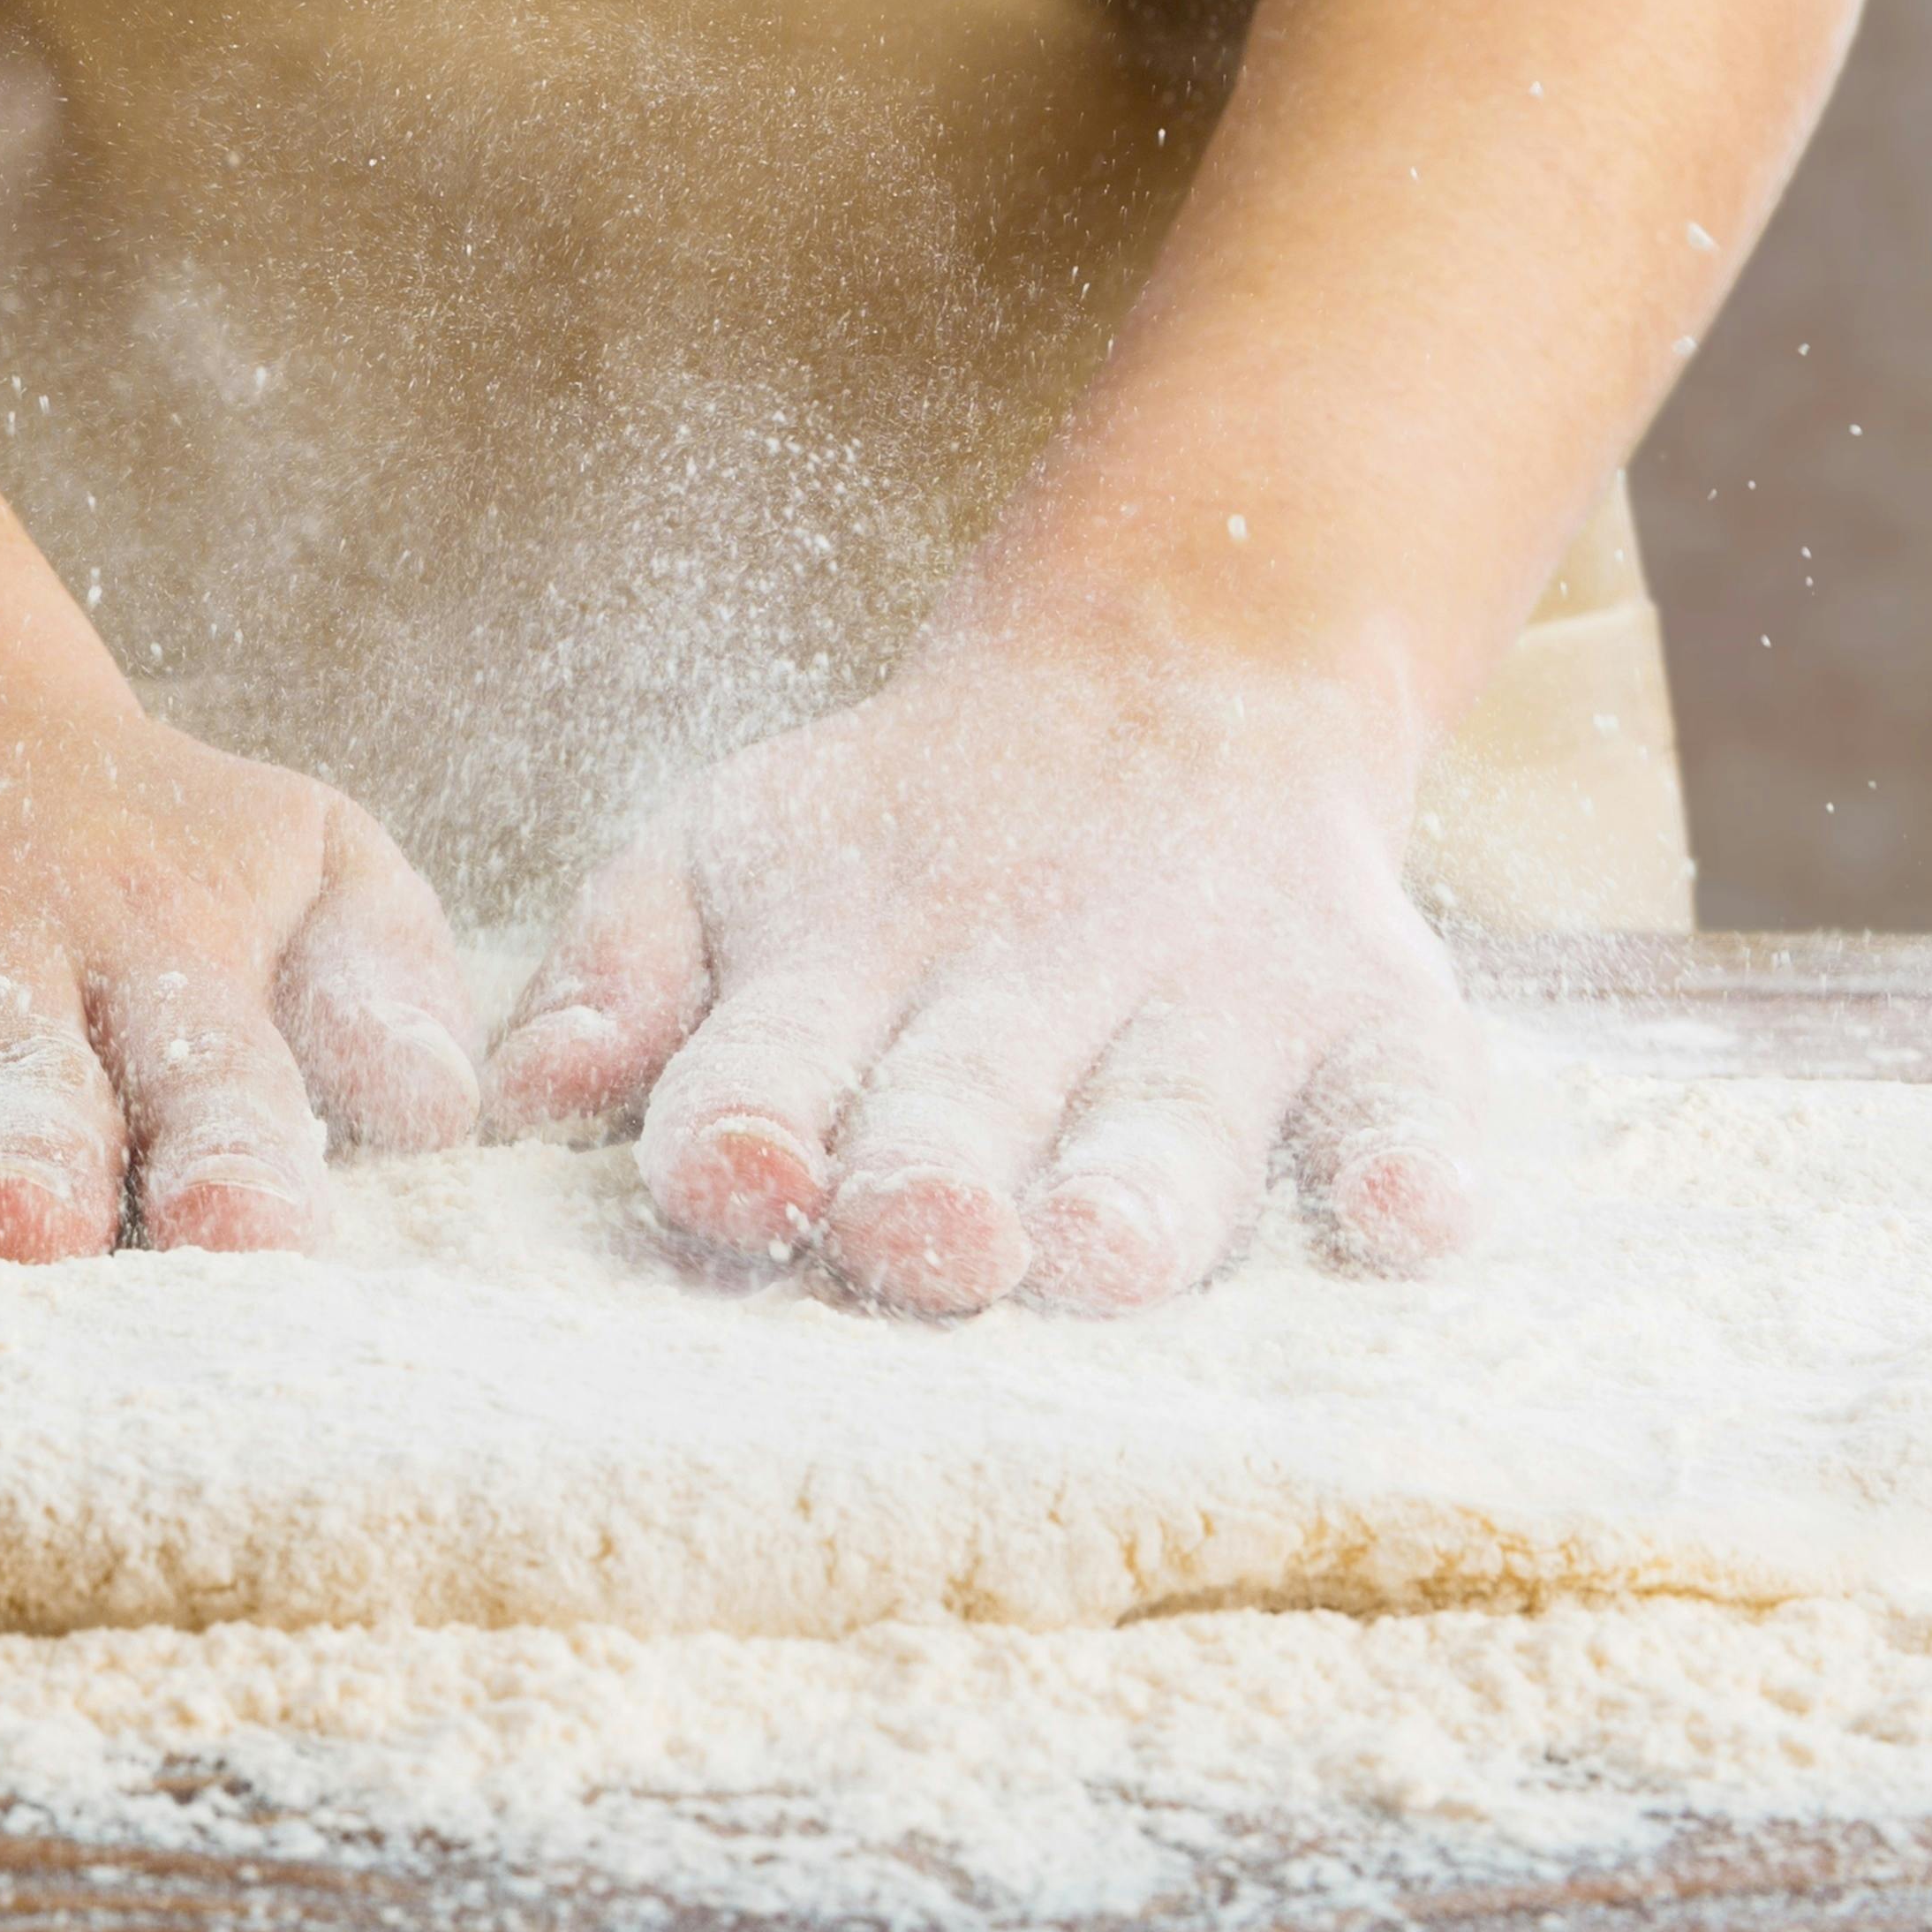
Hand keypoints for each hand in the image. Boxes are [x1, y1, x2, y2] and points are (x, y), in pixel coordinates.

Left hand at [482, 636, 1482, 1314]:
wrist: (1156, 684)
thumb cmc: (881, 843)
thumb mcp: (720, 855)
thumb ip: (620, 975)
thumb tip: (515, 1101)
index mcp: (843, 964)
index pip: (773, 1061)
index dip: (747, 1121)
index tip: (729, 1177)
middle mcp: (1030, 986)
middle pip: (972, 1100)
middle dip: (940, 1172)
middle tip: (922, 1232)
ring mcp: (1213, 1001)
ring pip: (1176, 1121)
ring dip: (1136, 1187)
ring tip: (1100, 1247)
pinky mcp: (1379, 1014)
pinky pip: (1411, 1098)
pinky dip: (1416, 1158)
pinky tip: (1405, 1223)